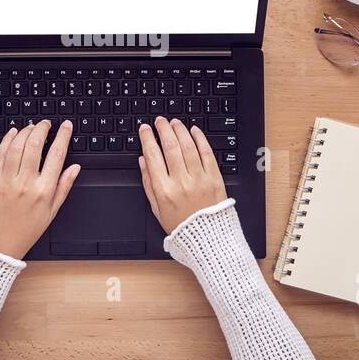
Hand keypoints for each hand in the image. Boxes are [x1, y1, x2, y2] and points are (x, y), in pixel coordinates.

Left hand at [0, 120, 80, 258]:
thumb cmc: (26, 230)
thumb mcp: (51, 211)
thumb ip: (63, 187)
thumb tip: (75, 168)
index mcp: (43, 191)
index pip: (57, 155)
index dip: (62, 136)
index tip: (65, 126)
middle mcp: (25, 184)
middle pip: (35, 145)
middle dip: (42, 128)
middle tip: (46, 123)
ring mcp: (6, 181)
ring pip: (17, 146)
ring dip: (25, 131)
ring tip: (31, 127)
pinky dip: (7, 140)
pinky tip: (13, 134)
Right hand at [137, 116, 227, 232]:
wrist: (207, 238)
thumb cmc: (181, 225)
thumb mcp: (157, 208)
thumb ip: (148, 183)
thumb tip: (143, 161)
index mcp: (164, 190)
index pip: (153, 156)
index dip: (147, 138)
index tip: (145, 129)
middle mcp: (181, 182)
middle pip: (170, 146)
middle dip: (163, 129)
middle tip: (159, 121)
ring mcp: (199, 179)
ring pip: (188, 146)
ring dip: (180, 130)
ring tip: (175, 123)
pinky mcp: (214, 179)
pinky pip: (207, 154)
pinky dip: (200, 139)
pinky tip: (194, 131)